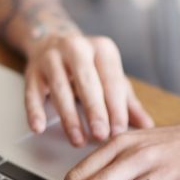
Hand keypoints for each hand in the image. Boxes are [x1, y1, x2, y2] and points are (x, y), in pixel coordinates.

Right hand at [24, 27, 153, 145]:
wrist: (52, 39)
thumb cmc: (89, 65)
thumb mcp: (111, 77)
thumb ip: (128, 102)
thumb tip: (148, 125)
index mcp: (102, 49)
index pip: (112, 81)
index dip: (116, 107)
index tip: (119, 130)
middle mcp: (76, 48)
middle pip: (87, 82)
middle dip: (95, 110)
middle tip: (101, 135)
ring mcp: (51, 58)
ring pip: (59, 88)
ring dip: (69, 117)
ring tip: (78, 140)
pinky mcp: (32, 70)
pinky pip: (32, 92)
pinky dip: (34, 111)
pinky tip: (39, 128)